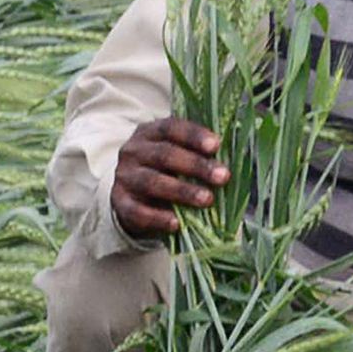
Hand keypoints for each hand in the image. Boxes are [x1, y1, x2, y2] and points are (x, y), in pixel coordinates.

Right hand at [111, 116, 227, 238]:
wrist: (131, 195)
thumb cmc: (164, 171)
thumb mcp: (176, 155)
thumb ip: (197, 154)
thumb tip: (232, 160)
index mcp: (149, 132)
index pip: (170, 128)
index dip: (193, 135)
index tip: (216, 145)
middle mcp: (133, 151)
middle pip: (164, 155)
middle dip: (196, 166)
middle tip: (222, 176)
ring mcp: (124, 177)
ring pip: (153, 182)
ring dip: (182, 191)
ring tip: (207, 200)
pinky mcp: (120, 202)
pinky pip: (138, 211)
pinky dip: (158, 218)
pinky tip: (177, 224)